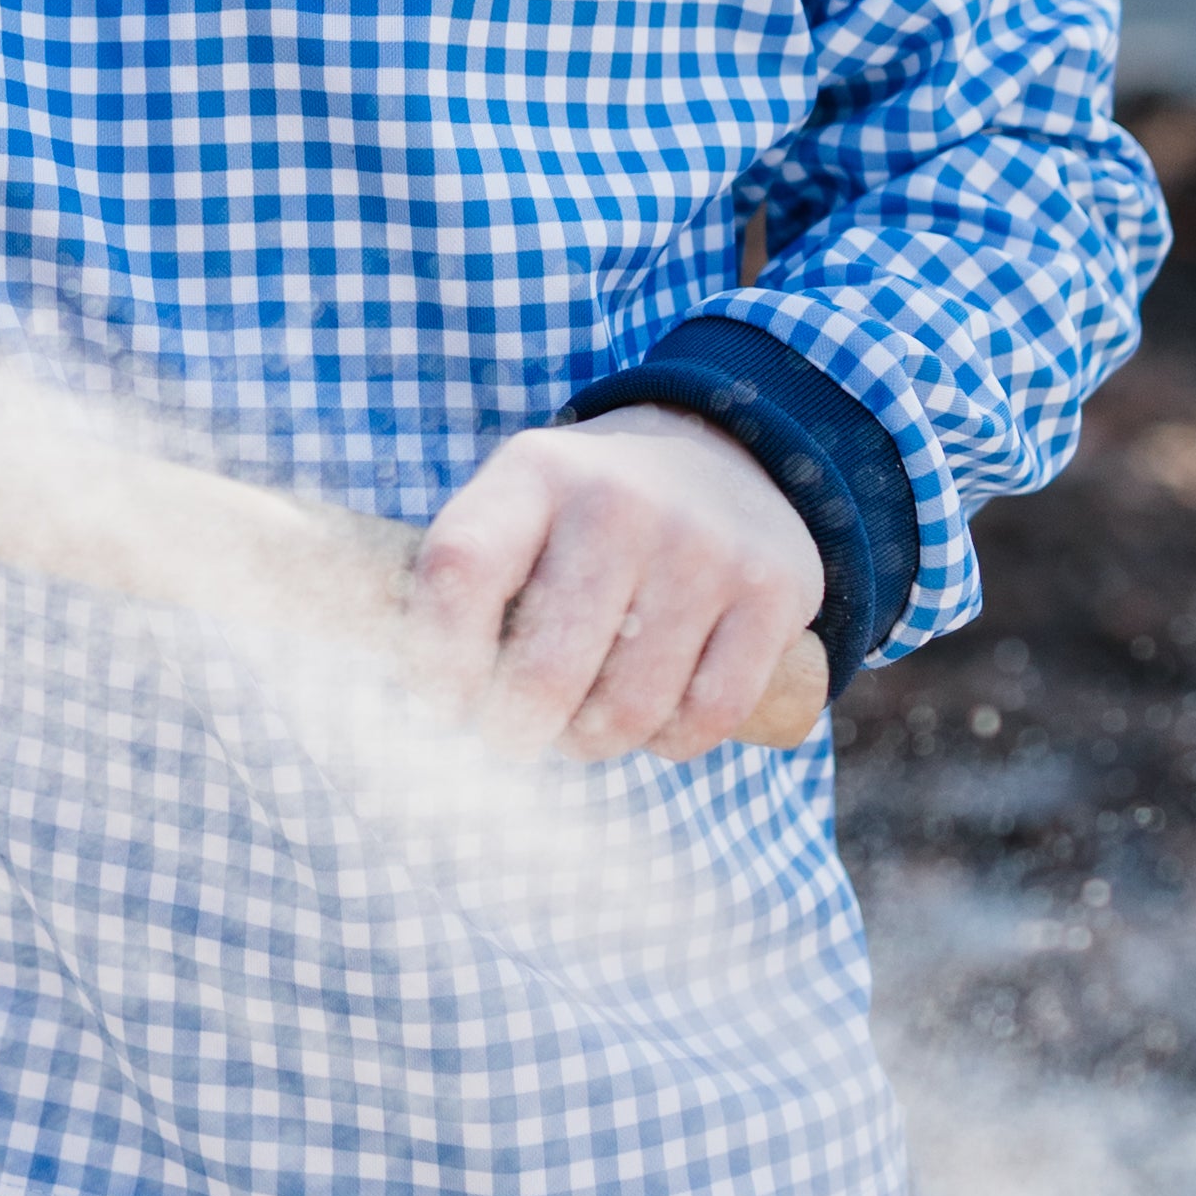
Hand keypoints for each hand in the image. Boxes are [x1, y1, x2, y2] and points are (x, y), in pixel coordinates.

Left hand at [405, 408, 823, 761]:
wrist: (730, 453)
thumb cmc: (591, 513)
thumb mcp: (523, 506)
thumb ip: (469, 584)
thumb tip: (424, 695)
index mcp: (535, 472)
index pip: (457, 572)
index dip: (435, 660)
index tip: (445, 702)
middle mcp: (618, 500)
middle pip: (543, 673)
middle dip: (518, 730)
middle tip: (518, 732)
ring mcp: (701, 545)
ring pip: (628, 711)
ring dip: (595, 741)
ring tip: (584, 724)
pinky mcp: (771, 591)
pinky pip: (706, 718)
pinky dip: (670, 742)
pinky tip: (654, 719)